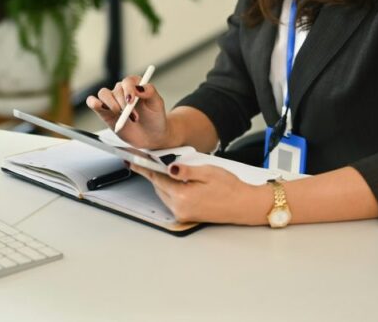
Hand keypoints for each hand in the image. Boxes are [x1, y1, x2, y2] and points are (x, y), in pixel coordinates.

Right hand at [85, 75, 171, 148]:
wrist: (150, 137)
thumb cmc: (155, 118)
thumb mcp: (157, 104)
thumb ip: (150, 91)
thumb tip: (138, 87)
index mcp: (136, 84)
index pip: (128, 81)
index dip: (129, 90)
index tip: (132, 100)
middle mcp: (122, 90)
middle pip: (116, 89)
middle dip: (123, 103)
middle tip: (134, 117)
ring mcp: (112, 100)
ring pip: (103, 93)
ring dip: (110, 104)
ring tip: (121, 116)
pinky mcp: (104, 112)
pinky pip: (92, 102)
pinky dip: (94, 103)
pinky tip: (100, 107)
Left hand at [131, 162, 268, 224]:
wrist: (244, 205)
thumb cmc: (230, 187)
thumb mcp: (208, 171)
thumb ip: (186, 170)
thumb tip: (169, 168)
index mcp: (183, 196)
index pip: (157, 179)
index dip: (145, 168)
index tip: (133, 161)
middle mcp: (180, 209)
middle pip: (159, 187)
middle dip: (155, 174)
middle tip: (149, 160)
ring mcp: (183, 214)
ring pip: (164, 194)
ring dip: (163, 182)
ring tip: (167, 170)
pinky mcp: (187, 216)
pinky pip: (171, 201)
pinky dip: (170, 190)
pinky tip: (177, 182)